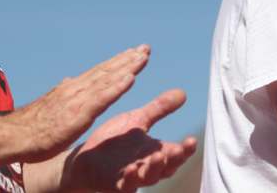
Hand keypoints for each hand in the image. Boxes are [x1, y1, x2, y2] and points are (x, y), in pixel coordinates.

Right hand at [12, 45, 150, 162]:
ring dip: (127, 67)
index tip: (133, 53)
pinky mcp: (79, 114)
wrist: (16, 136)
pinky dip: (117, 87)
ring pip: (108, 79)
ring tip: (143, 57)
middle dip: (127, 58)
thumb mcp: (51, 105)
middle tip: (146, 48)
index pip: (99, 72)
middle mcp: (77, 89)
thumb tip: (69, 79)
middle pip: (107, 70)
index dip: (118, 62)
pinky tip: (131, 78)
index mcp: (72, 88)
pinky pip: (103, 98)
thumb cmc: (33, 126)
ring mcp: (79, 100)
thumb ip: (63, 92)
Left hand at [62, 89, 197, 192]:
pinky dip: (130, 180)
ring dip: (155, 168)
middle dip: (174, 159)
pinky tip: (132, 170)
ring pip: (148, 177)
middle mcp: (147, 167)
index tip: (192, 140)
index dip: (185, 150)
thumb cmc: (114, 141)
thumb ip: (159, 109)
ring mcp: (132, 177)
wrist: (84, 157)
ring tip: (159, 156)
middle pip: (166, 167)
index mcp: (154, 152)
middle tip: (180, 149)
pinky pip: (125, 186)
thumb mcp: (138, 120)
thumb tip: (183, 92)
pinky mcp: (114, 185)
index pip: (176, 153)